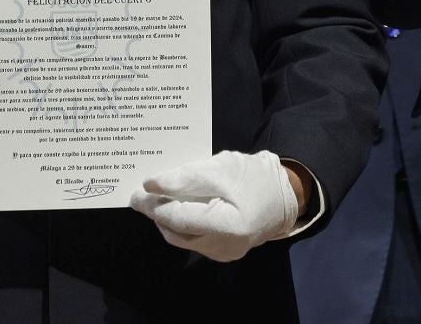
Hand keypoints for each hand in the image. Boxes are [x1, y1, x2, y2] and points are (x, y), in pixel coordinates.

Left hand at [131, 149, 299, 261]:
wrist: (285, 196)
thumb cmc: (256, 177)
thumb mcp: (222, 167)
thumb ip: (186, 177)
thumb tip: (151, 185)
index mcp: (229, 226)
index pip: (179, 218)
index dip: (155, 204)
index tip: (136, 192)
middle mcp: (224, 247)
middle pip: (177, 231)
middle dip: (158, 212)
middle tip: (139, 196)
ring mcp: (223, 254)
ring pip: (183, 237)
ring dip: (169, 219)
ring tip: (158, 199)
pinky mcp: (222, 253)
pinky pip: (194, 239)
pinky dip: (183, 224)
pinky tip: (180, 207)